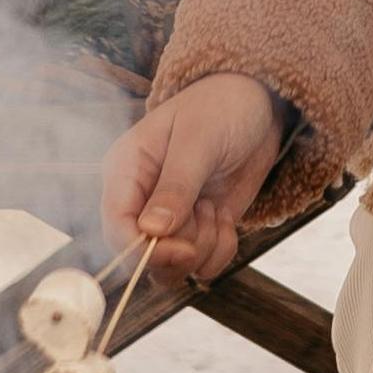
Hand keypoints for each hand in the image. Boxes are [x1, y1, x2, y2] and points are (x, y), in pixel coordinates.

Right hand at [99, 72, 283, 280]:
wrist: (257, 105)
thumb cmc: (220, 108)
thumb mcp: (199, 139)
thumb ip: (177, 185)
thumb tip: (152, 231)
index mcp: (125, 171)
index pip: (116, 226)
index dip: (143, 249)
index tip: (182, 251)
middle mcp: (140, 201)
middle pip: (142, 257)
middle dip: (181, 248)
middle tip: (209, 212)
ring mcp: (169, 219)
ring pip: (174, 266)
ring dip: (204, 244)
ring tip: (215, 206)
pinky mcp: (197, 230)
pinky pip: (203, 264)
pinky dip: (222, 249)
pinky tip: (226, 217)